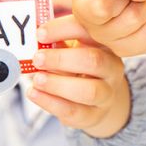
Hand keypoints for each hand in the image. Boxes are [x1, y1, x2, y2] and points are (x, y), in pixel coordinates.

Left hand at [32, 15, 131, 138]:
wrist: (100, 100)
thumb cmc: (80, 68)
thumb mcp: (73, 50)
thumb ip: (57, 43)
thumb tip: (33, 38)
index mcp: (105, 44)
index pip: (90, 31)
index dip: (64, 29)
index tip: (40, 34)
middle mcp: (111, 68)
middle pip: (94, 61)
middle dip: (61, 59)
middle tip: (37, 59)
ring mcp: (107, 94)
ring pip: (89, 91)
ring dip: (58, 84)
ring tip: (37, 79)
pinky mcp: (94, 115)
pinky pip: (74, 111)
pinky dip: (50, 103)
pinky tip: (34, 94)